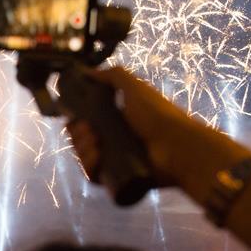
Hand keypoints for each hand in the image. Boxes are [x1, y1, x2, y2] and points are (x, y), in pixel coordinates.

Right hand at [65, 67, 237, 193]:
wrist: (176, 146)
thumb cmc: (156, 114)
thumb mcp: (136, 87)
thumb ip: (114, 76)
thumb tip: (88, 72)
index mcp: (116, 120)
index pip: (86, 122)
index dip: (76, 120)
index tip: (74, 117)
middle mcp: (113, 140)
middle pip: (82, 140)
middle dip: (78, 135)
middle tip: (88, 131)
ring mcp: (114, 161)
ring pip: (85, 158)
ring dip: (83, 149)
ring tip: (96, 144)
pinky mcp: (116, 178)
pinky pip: (94, 175)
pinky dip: (90, 167)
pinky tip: (97, 158)